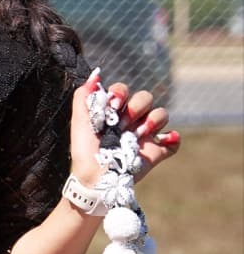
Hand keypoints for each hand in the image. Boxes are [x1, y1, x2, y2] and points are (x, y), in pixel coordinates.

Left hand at [70, 70, 180, 186]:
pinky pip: (174, 140)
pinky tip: (162, 141)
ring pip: (162, 114)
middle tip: (123, 124)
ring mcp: (145, 136)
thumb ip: (83, 97)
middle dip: (136, 106)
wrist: (95, 180)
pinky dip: (173, 139)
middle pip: (145, 98)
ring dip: (154, 119)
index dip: (120, 93)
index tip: (112, 105)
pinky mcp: (157, 152)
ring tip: (139, 134)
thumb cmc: (85, 152)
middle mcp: (131, 120)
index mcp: (114, 111)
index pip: (123, 90)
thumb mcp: (79, 122)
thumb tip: (95, 74)